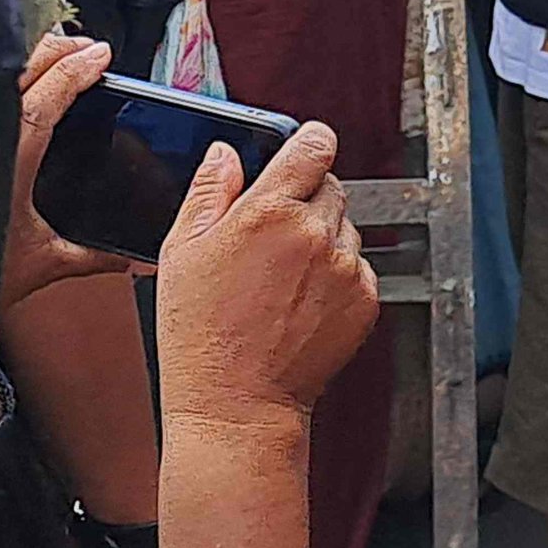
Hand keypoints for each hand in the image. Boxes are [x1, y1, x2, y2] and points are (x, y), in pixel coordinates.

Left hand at [0, 33, 139, 305]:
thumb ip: (90, 255)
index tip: (102, 54)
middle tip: (88, 49)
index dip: (76, 70)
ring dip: (29, 60)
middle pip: (18, 72)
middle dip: (57, 50)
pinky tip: (16, 83)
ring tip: (58, 58)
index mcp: (9, 163)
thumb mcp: (42, 264)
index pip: (44, 98)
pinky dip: (2, 80)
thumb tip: (128, 257)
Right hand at [154, 118, 378, 425]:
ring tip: (282, 279)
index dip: (309, 143)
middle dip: (306, 200)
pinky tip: (300, 302)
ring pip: (345, 227)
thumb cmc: (200, 334)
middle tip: (272, 238)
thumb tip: (226, 154)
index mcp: (268, 210)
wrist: (237, 404)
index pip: (314, 146)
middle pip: (331, 186)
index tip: (306, 148)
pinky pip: (358, 267)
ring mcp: (344, 267)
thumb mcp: (183, 252)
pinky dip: (337, 276)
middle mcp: (315, 233)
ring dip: (323, 238)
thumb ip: (209, 191)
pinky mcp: (364, 299)